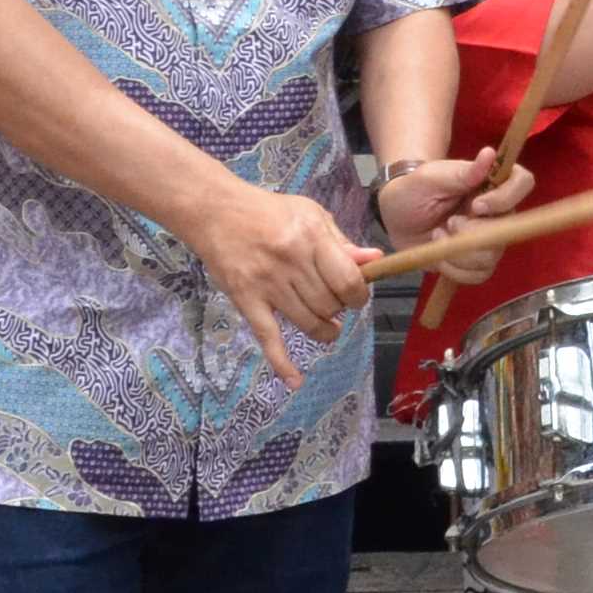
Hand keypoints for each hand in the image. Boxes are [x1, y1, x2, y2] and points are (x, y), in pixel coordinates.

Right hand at [171, 173, 366, 383]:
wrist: (217, 213)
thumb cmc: (270, 212)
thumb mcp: (311, 216)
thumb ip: (342, 243)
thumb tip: (375, 262)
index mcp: (311, 238)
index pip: (348, 281)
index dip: (359, 296)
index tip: (355, 297)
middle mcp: (291, 262)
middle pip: (328, 304)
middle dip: (337, 309)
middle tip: (333, 303)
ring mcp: (267, 284)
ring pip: (307, 323)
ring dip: (322, 331)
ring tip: (326, 327)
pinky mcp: (246, 300)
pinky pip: (268, 338)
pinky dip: (282, 363)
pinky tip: (295, 381)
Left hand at [370, 152, 536, 284]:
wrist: (397, 215)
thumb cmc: (414, 188)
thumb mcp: (431, 177)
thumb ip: (462, 172)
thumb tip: (490, 153)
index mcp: (491, 184)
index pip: (522, 183)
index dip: (505, 198)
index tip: (476, 206)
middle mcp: (497, 211)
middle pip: (508, 229)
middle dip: (472, 234)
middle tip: (448, 224)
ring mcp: (489, 238)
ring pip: (492, 256)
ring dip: (458, 253)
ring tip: (437, 236)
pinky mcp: (475, 261)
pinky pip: (478, 275)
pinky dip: (454, 270)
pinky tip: (438, 255)